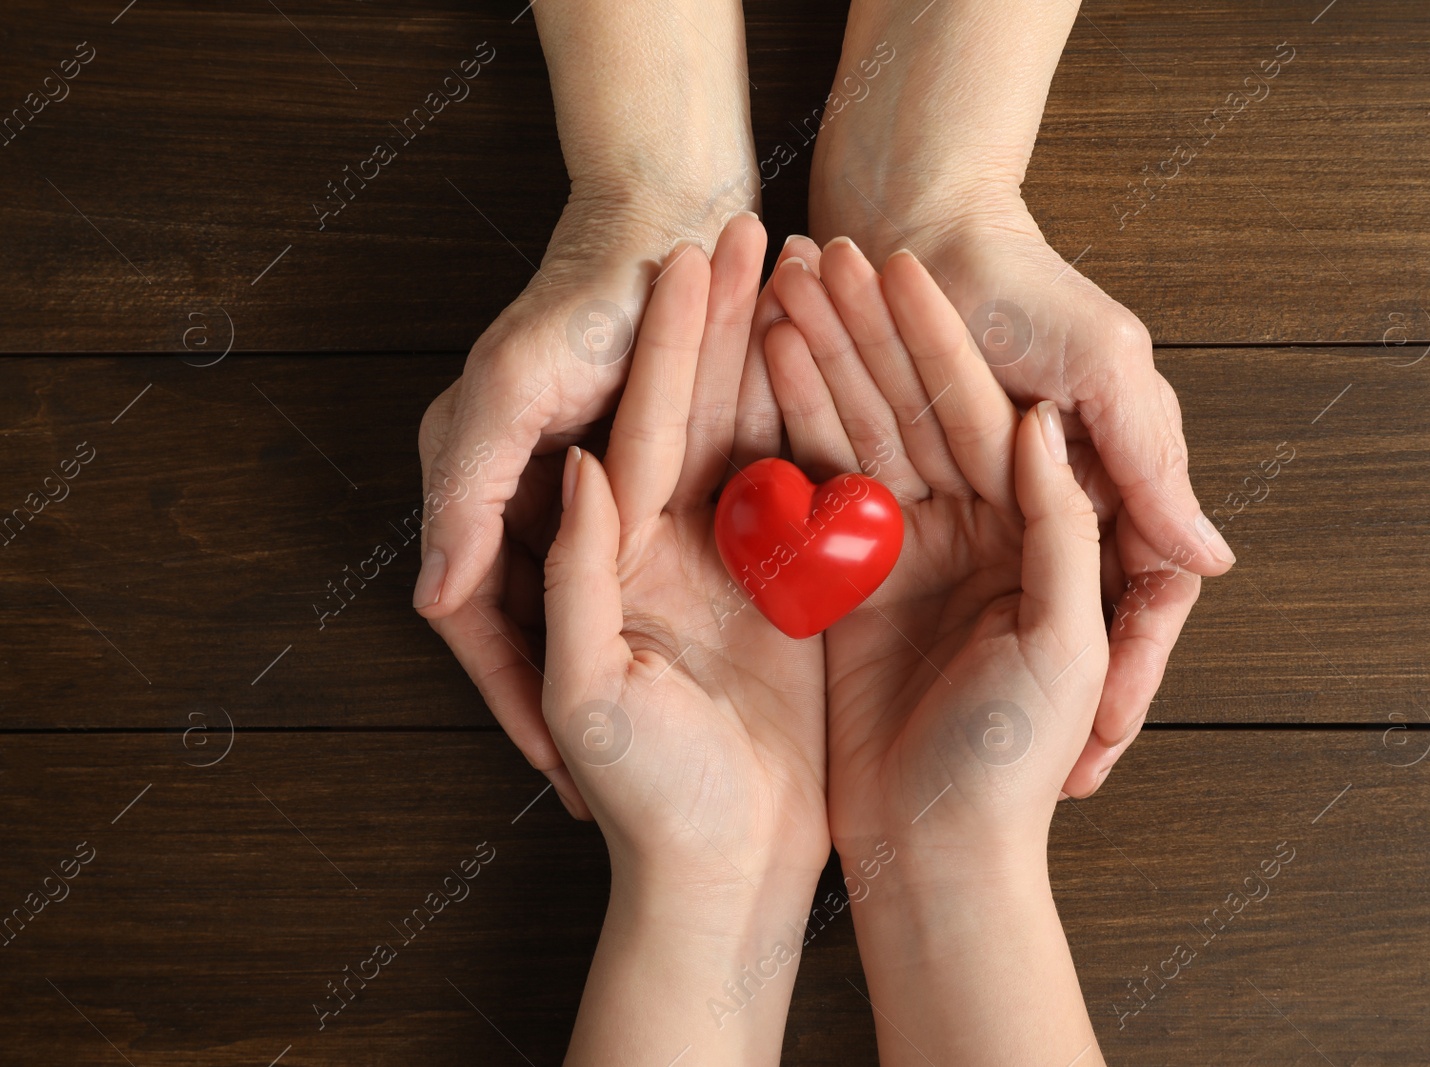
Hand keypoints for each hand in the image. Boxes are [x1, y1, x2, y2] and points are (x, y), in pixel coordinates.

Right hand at [414, 0, 761, 815]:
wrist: (668, 221)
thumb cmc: (584, 300)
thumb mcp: (512, 389)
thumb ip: (469, 492)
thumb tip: (437, 602)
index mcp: (479, 489)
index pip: (483, 628)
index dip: (516, 709)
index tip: (562, 787)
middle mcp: (526, 501)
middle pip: (539, 632)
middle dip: (570, 713)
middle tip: (607, 803)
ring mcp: (590, 493)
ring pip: (601, 609)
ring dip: (630, 670)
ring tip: (668, 755)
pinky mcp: (654, 478)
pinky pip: (658, 564)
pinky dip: (678, 614)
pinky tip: (712, 669)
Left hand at [542, 231, 829, 1063]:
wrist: (723, 873)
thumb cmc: (646, 802)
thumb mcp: (592, 692)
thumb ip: (576, 579)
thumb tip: (581, 466)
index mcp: (620, 560)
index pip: (647, 428)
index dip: (670, 343)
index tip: (688, 254)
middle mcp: (676, 550)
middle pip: (702, 414)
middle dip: (724, 323)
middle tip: (752, 226)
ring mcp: (739, 568)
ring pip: (761, 439)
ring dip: (781, 357)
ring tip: (804, 272)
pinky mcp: (792, 597)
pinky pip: (813, 495)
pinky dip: (827, 428)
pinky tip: (848, 366)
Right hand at [762, 243, 1106, 1064]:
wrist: (938, 855)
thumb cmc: (1013, 761)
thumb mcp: (1062, 642)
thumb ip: (1061, 530)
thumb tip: (1041, 426)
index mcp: (1028, 535)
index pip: (978, 414)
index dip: (935, 340)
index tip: (894, 265)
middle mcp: (967, 534)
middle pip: (909, 411)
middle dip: (861, 333)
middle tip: (809, 255)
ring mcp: (902, 557)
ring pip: (858, 439)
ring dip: (819, 366)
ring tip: (774, 291)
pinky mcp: (849, 590)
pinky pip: (816, 496)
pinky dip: (789, 435)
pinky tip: (757, 374)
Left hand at [808, 2, 1234, 795]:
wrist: (910, 227)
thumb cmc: (1021, 288)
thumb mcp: (1103, 367)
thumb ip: (1147, 461)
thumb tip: (1212, 562)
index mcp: (1097, 487)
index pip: (1131, 608)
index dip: (1122, 688)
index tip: (1097, 767)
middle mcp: (1032, 512)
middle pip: (1054, 628)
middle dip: (1050, 713)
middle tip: (1055, 801)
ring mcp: (958, 516)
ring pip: (987, 626)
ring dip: (983, 682)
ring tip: (987, 769)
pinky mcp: (882, 506)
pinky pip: (911, 588)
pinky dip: (924, 643)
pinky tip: (908, 704)